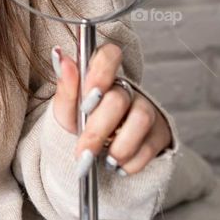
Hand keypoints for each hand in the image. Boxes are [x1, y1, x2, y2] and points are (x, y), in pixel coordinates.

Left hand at [51, 41, 172, 176]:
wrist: (96, 156)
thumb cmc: (81, 124)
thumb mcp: (66, 110)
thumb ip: (65, 86)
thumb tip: (59, 56)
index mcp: (102, 76)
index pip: (109, 55)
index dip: (101, 73)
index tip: (86, 102)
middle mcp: (127, 89)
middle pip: (119, 98)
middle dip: (98, 130)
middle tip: (83, 151)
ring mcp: (146, 109)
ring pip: (141, 120)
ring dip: (119, 147)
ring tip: (104, 160)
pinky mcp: (160, 133)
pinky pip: (150, 147)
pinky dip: (130, 163)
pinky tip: (117, 164)